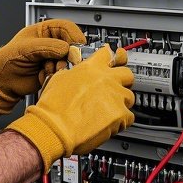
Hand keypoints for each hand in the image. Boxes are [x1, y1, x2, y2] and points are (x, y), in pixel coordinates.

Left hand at [0, 19, 85, 113]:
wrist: (1, 81)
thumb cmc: (6, 60)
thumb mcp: (25, 48)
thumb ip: (46, 46)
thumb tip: (66, 48)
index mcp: (45, 31)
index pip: (67, 28)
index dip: (74, 36)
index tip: (76, 47)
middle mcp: (52, 43)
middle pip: (72, 45)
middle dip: (68, 56)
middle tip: (61, 62)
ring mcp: (53, 58)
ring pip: (69, 61)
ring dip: (59, 67)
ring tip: (45, 69)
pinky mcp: (53, 72)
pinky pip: (63, 74)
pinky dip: (55, 76)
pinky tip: (43, 75)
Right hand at [7, 45, 134, 171]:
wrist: (54, 128)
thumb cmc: (53, 107)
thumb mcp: (58, 79)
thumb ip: (73, 73)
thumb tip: (75, 74)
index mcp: (90, 68)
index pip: (108, 54)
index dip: (112, 58)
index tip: (115, 60)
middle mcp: (106, 79)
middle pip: (127, 74)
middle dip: (123, 82)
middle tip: (114, 91)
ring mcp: (115, 96)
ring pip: (129, 97)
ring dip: (121, 104)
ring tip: (107, 112)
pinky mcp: (120, 114)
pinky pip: (129, 117)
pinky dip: (121, 122)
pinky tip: (108, 124)